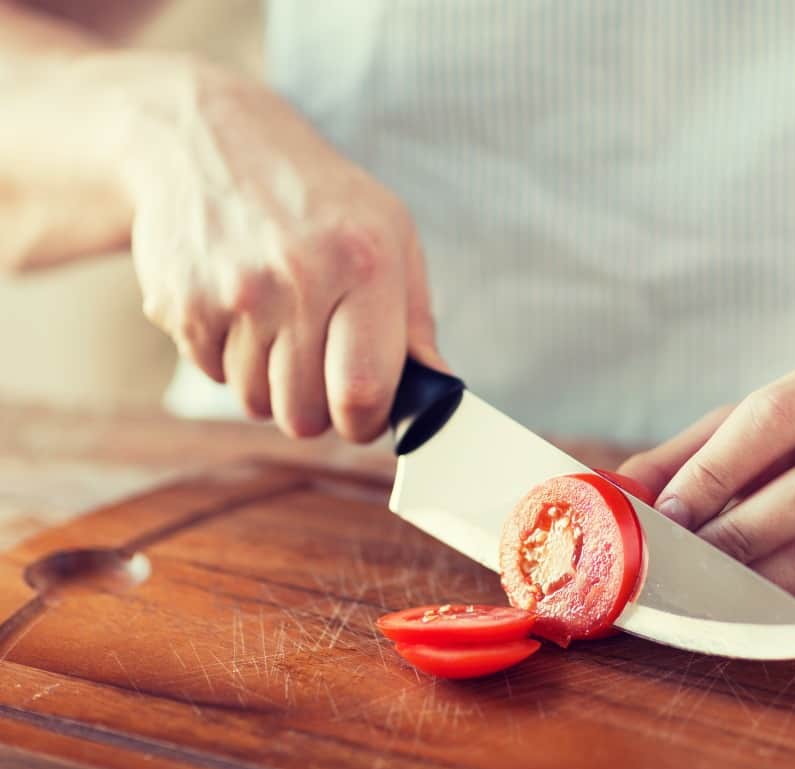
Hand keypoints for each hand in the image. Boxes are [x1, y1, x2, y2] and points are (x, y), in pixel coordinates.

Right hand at [113, 54, 443, 440]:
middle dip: (318, 408)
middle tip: (321, 366)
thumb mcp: (390, 233)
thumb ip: (417, 320)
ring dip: (271, 384)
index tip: (365, 414)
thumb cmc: (318, 197)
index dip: (365, 422)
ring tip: (280, 325)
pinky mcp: (179, 305)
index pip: (362, 391)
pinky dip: (230, 358)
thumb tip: (435, 393)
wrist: (207, 141)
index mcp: (364, 263)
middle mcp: (297, 278)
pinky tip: (240, 307)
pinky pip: (214, 376)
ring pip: (256, 403)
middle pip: (305, 413)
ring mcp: (232, 293)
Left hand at [618, 343, 794, 608]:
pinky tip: (761, 600)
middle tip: (684, 564)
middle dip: (735, 537)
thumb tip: (614, 494)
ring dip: (760, 580)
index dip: (714, 471)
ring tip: (711, 588)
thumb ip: (689, 453)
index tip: (668, 513)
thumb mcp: (758, 421)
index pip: (776, 416)